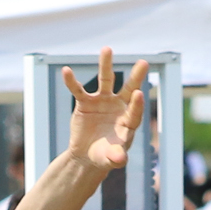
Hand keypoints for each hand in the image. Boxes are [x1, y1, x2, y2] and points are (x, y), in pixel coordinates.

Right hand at [61, 48, 146, 174]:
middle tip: (143, 63)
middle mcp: (118, 107)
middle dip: (136, 76)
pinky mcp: (85, 102)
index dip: (137, 104)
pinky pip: (78, 90)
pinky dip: (72, 81)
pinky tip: (66, 71)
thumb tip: (121, 160)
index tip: (139, 93)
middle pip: (128, 89)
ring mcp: (102, 101)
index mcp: (129, 120)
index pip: (135, 111)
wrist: (87, 154)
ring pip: (106, 80)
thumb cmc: (104, 156)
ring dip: (106, 65)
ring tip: (107, 49)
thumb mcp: (111, 159)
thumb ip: (116, 157)